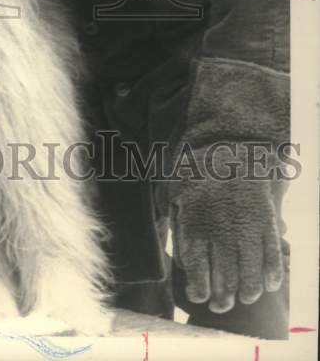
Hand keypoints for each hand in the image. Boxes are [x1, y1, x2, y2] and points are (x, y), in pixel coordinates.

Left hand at [167, 144, 285, 311]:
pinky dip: (272, 274)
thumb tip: (184, 266)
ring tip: (244, 295)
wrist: (226, 145)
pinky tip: (268, 282)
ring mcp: (246, 225)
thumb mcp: (175, 196)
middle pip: (225, 279)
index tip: (201, 296)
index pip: (198, 271)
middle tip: (221, 304)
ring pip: (250, 274)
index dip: (200, 292)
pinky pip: (273, 255)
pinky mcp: (266, 219)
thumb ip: (178, 230)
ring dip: (247, 292)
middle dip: (223, 299)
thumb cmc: (195, 174)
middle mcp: (220, 228)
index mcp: (194, 222)